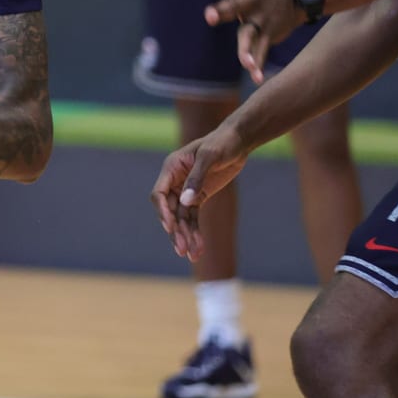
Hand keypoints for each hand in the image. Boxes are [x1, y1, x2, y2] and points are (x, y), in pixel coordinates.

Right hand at [151, 125, 250, 261]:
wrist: (238, 142)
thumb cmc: (222, 143)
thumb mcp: (210, 156)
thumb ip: (196, 178)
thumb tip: (184, 202)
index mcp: (171, 168)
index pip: (159, 193)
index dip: (162, 211)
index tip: (170, 227)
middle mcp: (175, 181)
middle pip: (169, 210)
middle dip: (175, 230)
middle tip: (181, 249)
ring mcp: (186, 190)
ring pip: (180, 218)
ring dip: (185, 235)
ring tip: (192, 255)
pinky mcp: (198, 196)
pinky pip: (192, 217)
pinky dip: (195, 232)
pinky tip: (199, 247)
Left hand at [196, 0, 297, 84]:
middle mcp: (248, 1)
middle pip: (232, 7)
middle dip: (222, 11)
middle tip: (210, 17)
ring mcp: (259, 19)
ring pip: (249, 34)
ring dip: (246, 48)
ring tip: (244, 62)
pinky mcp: (267, 34)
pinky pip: (261, 51)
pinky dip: (259, 64)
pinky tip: (257, 78)